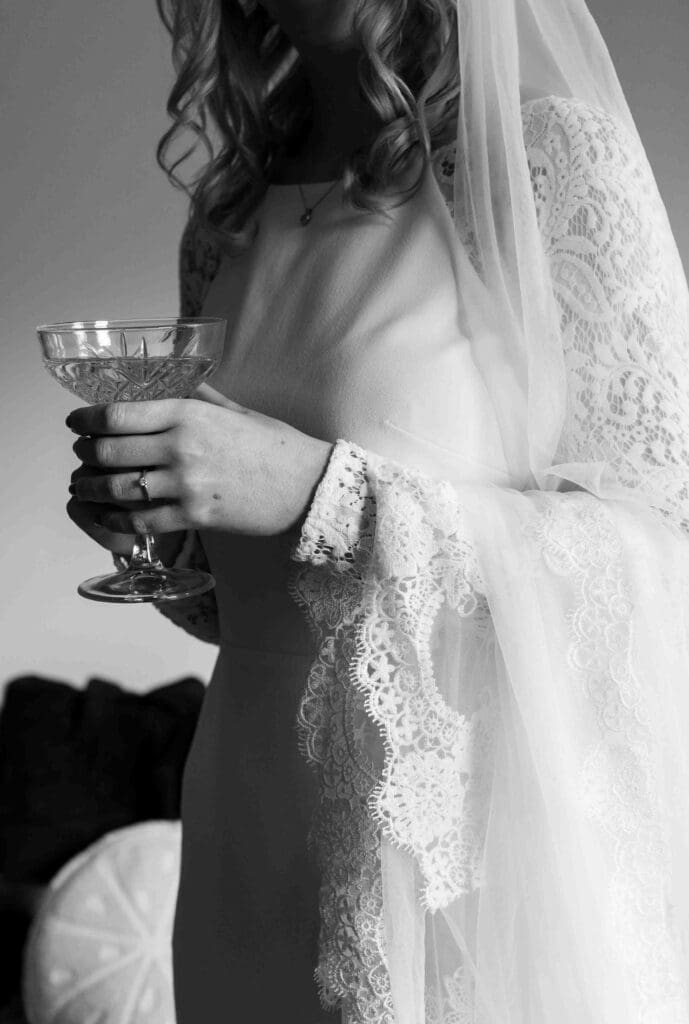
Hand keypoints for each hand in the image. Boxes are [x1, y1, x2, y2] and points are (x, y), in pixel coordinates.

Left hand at [66, 385, 333, 540]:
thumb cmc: (276, 445)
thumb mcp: (237, 411)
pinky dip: (116, 519)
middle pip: (109, 451)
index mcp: (189, 414)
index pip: (118, 414)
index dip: (86, 419)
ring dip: (90, 488)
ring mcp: (186, 484)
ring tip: (81, 486)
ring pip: (117, 488)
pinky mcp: (194, 516)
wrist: (308, 486)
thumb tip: (176, 384)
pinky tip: (107, 515)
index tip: (76, 423)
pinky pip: (141, 521)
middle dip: (85, 454)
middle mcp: (181, 447)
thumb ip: (201, 398)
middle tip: (80, 455)